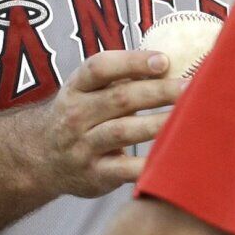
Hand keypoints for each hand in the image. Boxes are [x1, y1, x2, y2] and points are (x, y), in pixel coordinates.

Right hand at [35, 51, 184, 198]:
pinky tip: (172, 157)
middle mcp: (77, 115)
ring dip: (158, 123)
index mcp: (77, 88)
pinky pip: (124, 168)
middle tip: (192, 87)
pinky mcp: (95, 174)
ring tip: (190, 117)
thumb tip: (171, 60)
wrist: (42, 158)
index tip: (164, 60)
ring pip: (123, 131)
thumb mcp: (88, 92)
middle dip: (159, 91)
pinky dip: (147, 164)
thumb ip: (122, 78)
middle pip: (120, 98)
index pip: (100, 67)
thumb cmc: (81, 116)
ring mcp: (84, 146)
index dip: (132, 62)